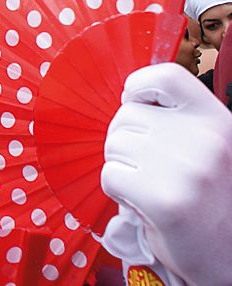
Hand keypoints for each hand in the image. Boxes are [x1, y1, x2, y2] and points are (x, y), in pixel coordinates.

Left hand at [101, 63, 231, 285]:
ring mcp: (184, 168)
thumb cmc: (211, 200)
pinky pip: (110, 176)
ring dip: (121, 166)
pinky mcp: (163, 199)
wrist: (230, 254)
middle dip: (125, 141)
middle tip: (147, 167)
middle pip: (125, 115)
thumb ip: (177, 122)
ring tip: (148, 185)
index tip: (136, 105)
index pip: (165, 76)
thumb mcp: (209, 147)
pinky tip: (142, 203)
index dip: (139, 87)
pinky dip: (117, 191)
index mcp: (216, 119)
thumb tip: (128, 100)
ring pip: (113, 145)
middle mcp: (204, 138)